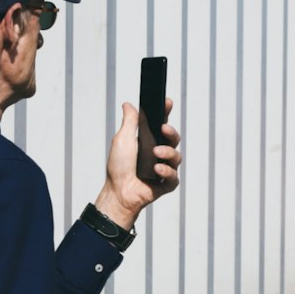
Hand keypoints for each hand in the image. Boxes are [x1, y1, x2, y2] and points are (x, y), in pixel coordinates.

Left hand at [93, 98, 181, 230]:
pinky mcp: (166, 184)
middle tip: (163, 129)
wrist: (118, 192)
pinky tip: (157, 170)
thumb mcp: (122, 140)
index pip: (162, 124)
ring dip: (168, 153)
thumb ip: (129, 122)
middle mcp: (159, 153)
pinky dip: (166, 172)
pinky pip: (173, 177)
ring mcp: (164, 169)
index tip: (167, 102)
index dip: (166, 112)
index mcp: (150, 141)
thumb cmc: (118, 167)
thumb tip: (128, 104)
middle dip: (171, 132)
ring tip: (155, 153)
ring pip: (176, 157)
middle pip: (174, 138)